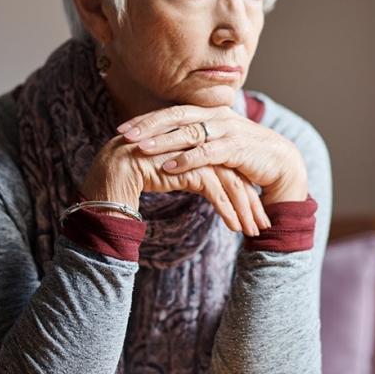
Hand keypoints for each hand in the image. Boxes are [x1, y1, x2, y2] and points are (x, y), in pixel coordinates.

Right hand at [79, 133, 268, 234]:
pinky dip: (228, 210)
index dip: (243, 190)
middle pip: (235, 174)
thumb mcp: (172, 173)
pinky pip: (215, 191)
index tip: (255, 210)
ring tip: (253, 231)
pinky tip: (236, 228)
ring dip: (244, 209)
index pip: (229, 167)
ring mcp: (195, 154)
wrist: (111, 173)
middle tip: (262, 224)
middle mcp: (200, 145)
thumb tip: (211, 185)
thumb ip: (191, 173)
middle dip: (250, 202)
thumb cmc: (137, 175)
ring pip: (230, 183)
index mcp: (198, 143)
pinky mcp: (187, 167)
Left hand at [116, 104, 308, 205]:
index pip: (172, 112)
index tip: (123, 128)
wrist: (279, 163)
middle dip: (148, 125)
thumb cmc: (244, 155)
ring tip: (140, 149)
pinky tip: (168, 166)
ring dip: (162, 141)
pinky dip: (186, 159)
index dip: (147, 119)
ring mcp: (227, 129)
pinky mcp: (237, 147)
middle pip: (176, 116)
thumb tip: (164, 145)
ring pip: (189, 132)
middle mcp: (217, 116)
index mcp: (210, 112)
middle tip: (124, 134)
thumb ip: (195, 140)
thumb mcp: (217, 144)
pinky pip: (207, 152)